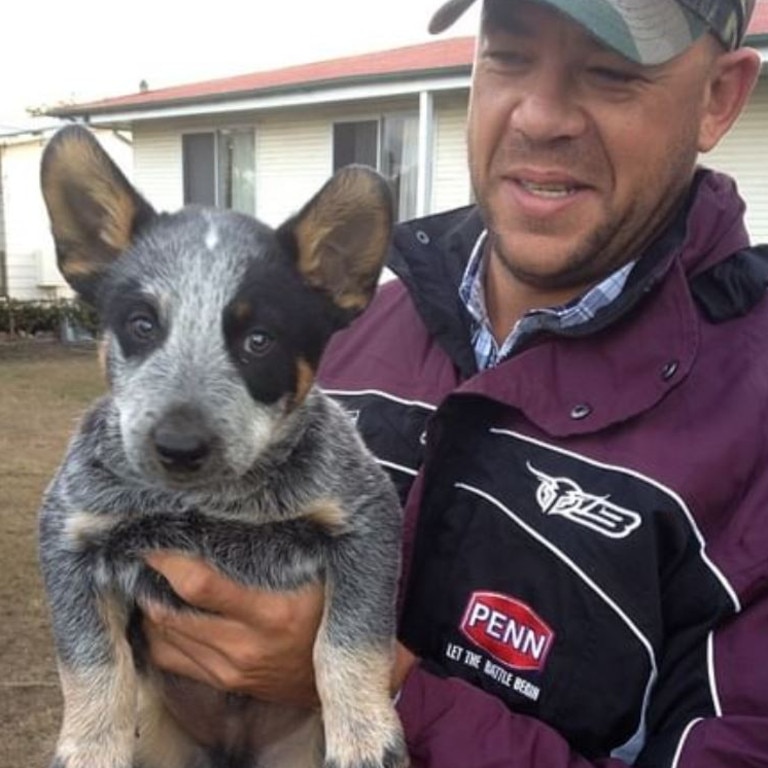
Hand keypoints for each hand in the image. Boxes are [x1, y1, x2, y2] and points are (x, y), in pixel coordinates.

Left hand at [141, 551, 323, 706]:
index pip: (199, 585)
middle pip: (170, 613)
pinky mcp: (223, 681)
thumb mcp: (313, 571)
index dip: (167, 560)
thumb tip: (225, 512)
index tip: (152, 539)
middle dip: (149, 581)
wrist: (339, 670)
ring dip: (150, 606)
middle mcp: (247, 646)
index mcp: (273, 612)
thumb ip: (273, 547)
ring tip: (152, 579)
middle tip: (145, 553)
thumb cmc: (329, 607)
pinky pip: (169, 659)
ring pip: (162, 637)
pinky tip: (164, 610)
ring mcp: (232, 669)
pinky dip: (158, 633)